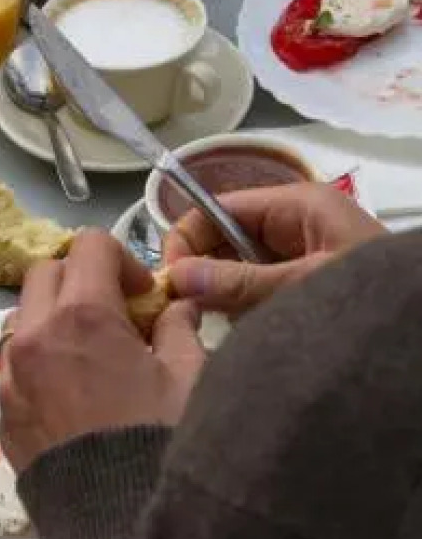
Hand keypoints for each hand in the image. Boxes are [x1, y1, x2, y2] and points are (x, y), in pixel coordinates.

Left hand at [0, 229, 204, 474]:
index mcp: (82, 314)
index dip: (121, 258)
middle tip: (115, 315)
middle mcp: (34, 335)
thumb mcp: (189, 378)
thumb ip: (180, 328)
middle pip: (46, 272)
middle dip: (81, 279)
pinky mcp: (2, 414)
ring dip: (53, 318)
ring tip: (89, 355)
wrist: (118, 528)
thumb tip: (178, 308)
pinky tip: (71, 393)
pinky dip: (38, 361)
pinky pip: (13, 366)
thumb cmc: (159, 443)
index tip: (143, 294)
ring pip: (22, 317)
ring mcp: (11, 376)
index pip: (89, 245)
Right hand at [164, 182, 384, 314]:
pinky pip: (263, 289)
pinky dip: (248, 310)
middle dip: (204, 269)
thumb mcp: (303, 289)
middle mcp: (297, 223)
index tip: (168, 279)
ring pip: (242, 267)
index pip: (221, 208)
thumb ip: (239, 284)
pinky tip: (244, 333)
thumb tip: (176, 276)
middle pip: (228, 237)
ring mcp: (305, 255)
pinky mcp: (310, 285)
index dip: (188, 237)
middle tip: (184, 311)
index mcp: (298, 205)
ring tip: (212, 325)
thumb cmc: (369, 301)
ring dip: (225, 294)